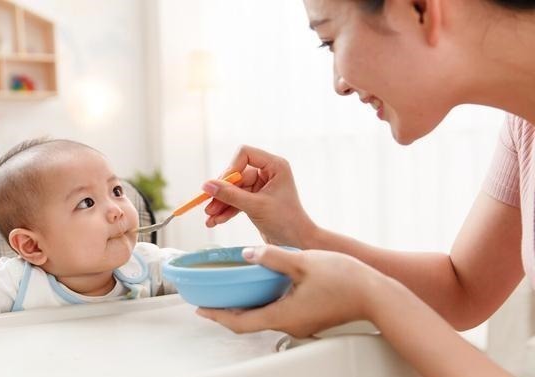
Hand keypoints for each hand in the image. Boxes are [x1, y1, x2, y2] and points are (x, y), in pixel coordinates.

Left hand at [196, 245, 383, 337]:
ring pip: (264, 318)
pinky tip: (261, 288)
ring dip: (245, 308)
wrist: (377, 295)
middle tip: (210, 301)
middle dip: (227, 313)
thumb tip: (247, 254)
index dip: (217, 317)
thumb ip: (272, 258)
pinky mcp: (309, 317)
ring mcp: (301, 323)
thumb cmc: (346, 281)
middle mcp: (290, 324)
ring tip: (230, 292)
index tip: (200, 309)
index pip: (241, 323)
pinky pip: (279, 313)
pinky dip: (263, 303)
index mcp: (284, 315)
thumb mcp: (303, 262)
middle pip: (249, 323)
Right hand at [202, 145, 315, 246]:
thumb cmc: (285, 221)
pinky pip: (237, 200)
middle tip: (208, 206)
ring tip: (209, 218)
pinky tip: (216, 221)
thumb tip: (206, 185)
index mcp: (275, 166)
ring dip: (221, 203)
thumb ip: (230, 195)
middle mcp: (268, 172)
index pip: (245, 154)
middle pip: (236, 174)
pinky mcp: (256, 199)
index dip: (231, 168)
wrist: (297, 242)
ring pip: (234, 189)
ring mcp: (261, 186)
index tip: (221, 185)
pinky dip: (227, 210)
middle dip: (222, 192)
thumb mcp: (255, 207)